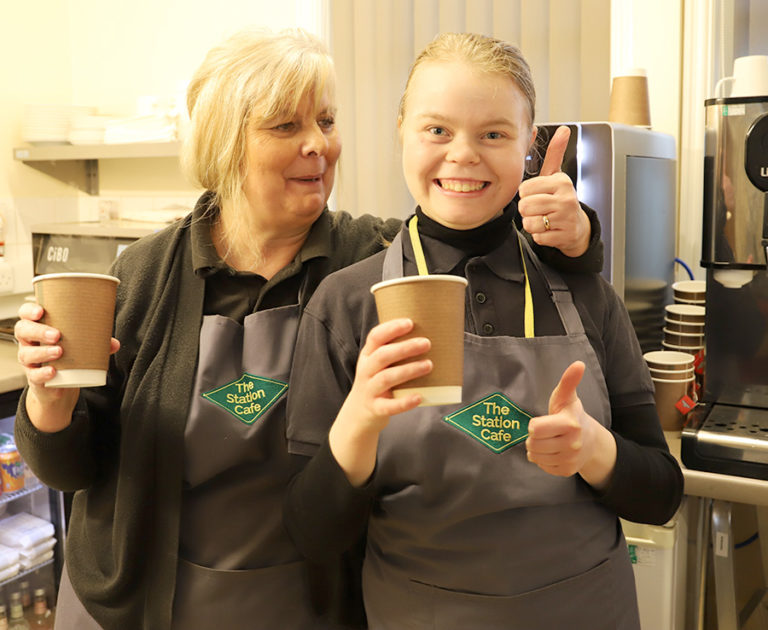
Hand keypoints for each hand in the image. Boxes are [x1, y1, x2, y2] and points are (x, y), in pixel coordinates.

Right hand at [14, 301, 119, 431]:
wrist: (59, 387)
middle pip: (23, 331)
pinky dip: (42, 373)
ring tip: (59, 351)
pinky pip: (33, 375)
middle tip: (57, 334)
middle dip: (38, 331)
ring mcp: (29, 361)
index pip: (25, 315)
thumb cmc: (67, 357)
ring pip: (26, 353)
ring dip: (42, 352)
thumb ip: (97, 342)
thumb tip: (115, 343)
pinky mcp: (34, 378)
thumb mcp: (80, 346)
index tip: (41, 311)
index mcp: (38, 328)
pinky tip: (52, 372)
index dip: (29, 311)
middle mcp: (29, 342)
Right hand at [328, 318, 431, 486]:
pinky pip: (389, 406)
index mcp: (368, 356)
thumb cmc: (377, 384)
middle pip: (383, 355)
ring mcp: (369, 390)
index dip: (391, 328)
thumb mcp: (378, 366)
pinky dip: (404, 402)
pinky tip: (419, 397)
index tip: (410, 322)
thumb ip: (395, 353)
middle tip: (427, 343)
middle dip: (405, 348)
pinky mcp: (375, 409)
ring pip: (386, 378)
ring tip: (428, 365)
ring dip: (408, 370)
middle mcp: (366, 371)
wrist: (358, 415)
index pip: (375, 337)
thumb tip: (430, 336)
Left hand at [518, 125, 590, 256]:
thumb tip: (564, 129)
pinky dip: (540, 236)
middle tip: (540, 210)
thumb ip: (555, 153)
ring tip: (544, 219)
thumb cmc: (560, 200)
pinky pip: (537, 237)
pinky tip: (550, 230)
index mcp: (561, 181)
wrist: (577, 227)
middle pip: (525, 206)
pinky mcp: (564, 235)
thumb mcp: (556, 176)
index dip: (526, 195)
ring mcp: (566, 218)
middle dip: (527, 211)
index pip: (524, 189)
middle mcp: (566, 198)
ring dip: (532, 224)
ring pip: (529, 223)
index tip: (538, 195)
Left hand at [525, 361, 614, 487]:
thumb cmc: (571, 414)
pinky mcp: (566, 471)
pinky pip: (542, 466)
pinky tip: (552, 451)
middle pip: (532, 444)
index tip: (543, 421)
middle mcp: (572, 444)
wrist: (590, 440)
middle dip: (534, 437)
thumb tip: (578, 364)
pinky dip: (543, 460)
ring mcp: (570, 459)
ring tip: (547, 440)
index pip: (535, 429)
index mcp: (570, 424)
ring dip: (536, 449)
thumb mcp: (567, 397)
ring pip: (535, 456)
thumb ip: (568, 381)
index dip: (535, 425)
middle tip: (544, 432)